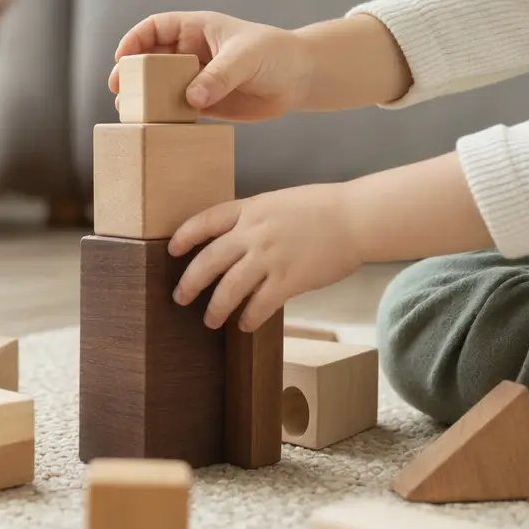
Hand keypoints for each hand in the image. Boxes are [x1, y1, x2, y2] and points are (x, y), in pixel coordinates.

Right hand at [108, 12, 312, 121]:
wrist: (300, 79)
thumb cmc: (275, 55)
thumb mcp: (246, 59)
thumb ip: (219, 76)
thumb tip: (190, 99)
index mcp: (196, 29)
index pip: (155, 28)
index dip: (134, 40)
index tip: (123, 58)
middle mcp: (191, 53)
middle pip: (150, 60)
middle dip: (132, 73)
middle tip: (119, 90)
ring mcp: (196, 79)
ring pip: (160, 87)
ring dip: (144, 98)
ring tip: (130, 113)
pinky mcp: (205, 103)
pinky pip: (177, 110)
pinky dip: (164, 118)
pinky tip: (156, 127)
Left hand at [170, 184, 362, 331]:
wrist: (357, 218)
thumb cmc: (323, 209)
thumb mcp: (279, 203)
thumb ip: (255, 220)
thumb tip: (236, 242)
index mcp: (250, 209)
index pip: (205, 221)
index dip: (185, 237)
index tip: (171, 250)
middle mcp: (254, 232)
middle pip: (208, 260)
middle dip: (189, 282)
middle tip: (179, 298)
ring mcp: (270, 257)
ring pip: (229, 288)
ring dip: (215, 308)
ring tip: (209, 321)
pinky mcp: (289, 280)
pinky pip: (260, 305)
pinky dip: (249, 318)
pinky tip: (245, 325)